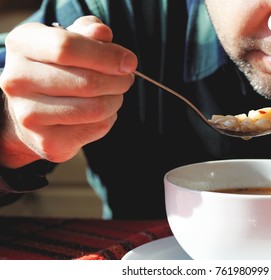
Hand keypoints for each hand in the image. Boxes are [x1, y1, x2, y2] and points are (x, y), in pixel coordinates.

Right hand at [0, 16, 136, 167]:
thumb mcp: (71, 40)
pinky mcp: (48, 142)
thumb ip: (88, 32)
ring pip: (96, 108)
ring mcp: (29, 115)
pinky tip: (99, 113)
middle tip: (126, 79)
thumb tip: (103, 34)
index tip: (130, 62)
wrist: (34, 110)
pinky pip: (97, 128)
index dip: (106, 55)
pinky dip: (109, 118)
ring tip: (114, 94)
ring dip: (116, 100)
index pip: (67, 47)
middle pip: (87, 82)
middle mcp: (17, 80)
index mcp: (22, 45)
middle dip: (119, 81)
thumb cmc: (59, 69)